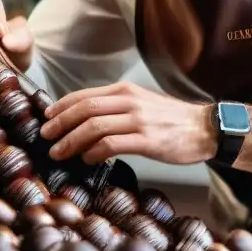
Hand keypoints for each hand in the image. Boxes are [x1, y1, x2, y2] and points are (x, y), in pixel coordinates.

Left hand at [40, 82, 216, 165]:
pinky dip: (93, 152)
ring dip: (71, 141)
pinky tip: (86, 159)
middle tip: (46, 136)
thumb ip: (116, 107)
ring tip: (59, 152)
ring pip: (94, 127)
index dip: (62, 106)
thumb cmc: (171, 119)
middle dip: (60, 124)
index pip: (85, 95)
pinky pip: (111, 145)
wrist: (205, 128)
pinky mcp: (147, 140)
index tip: (47, 117)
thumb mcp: (141, 103)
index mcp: (125, 91)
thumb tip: (85, 119)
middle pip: (85, 109)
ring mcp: (139, 121)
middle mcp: (130, 102)